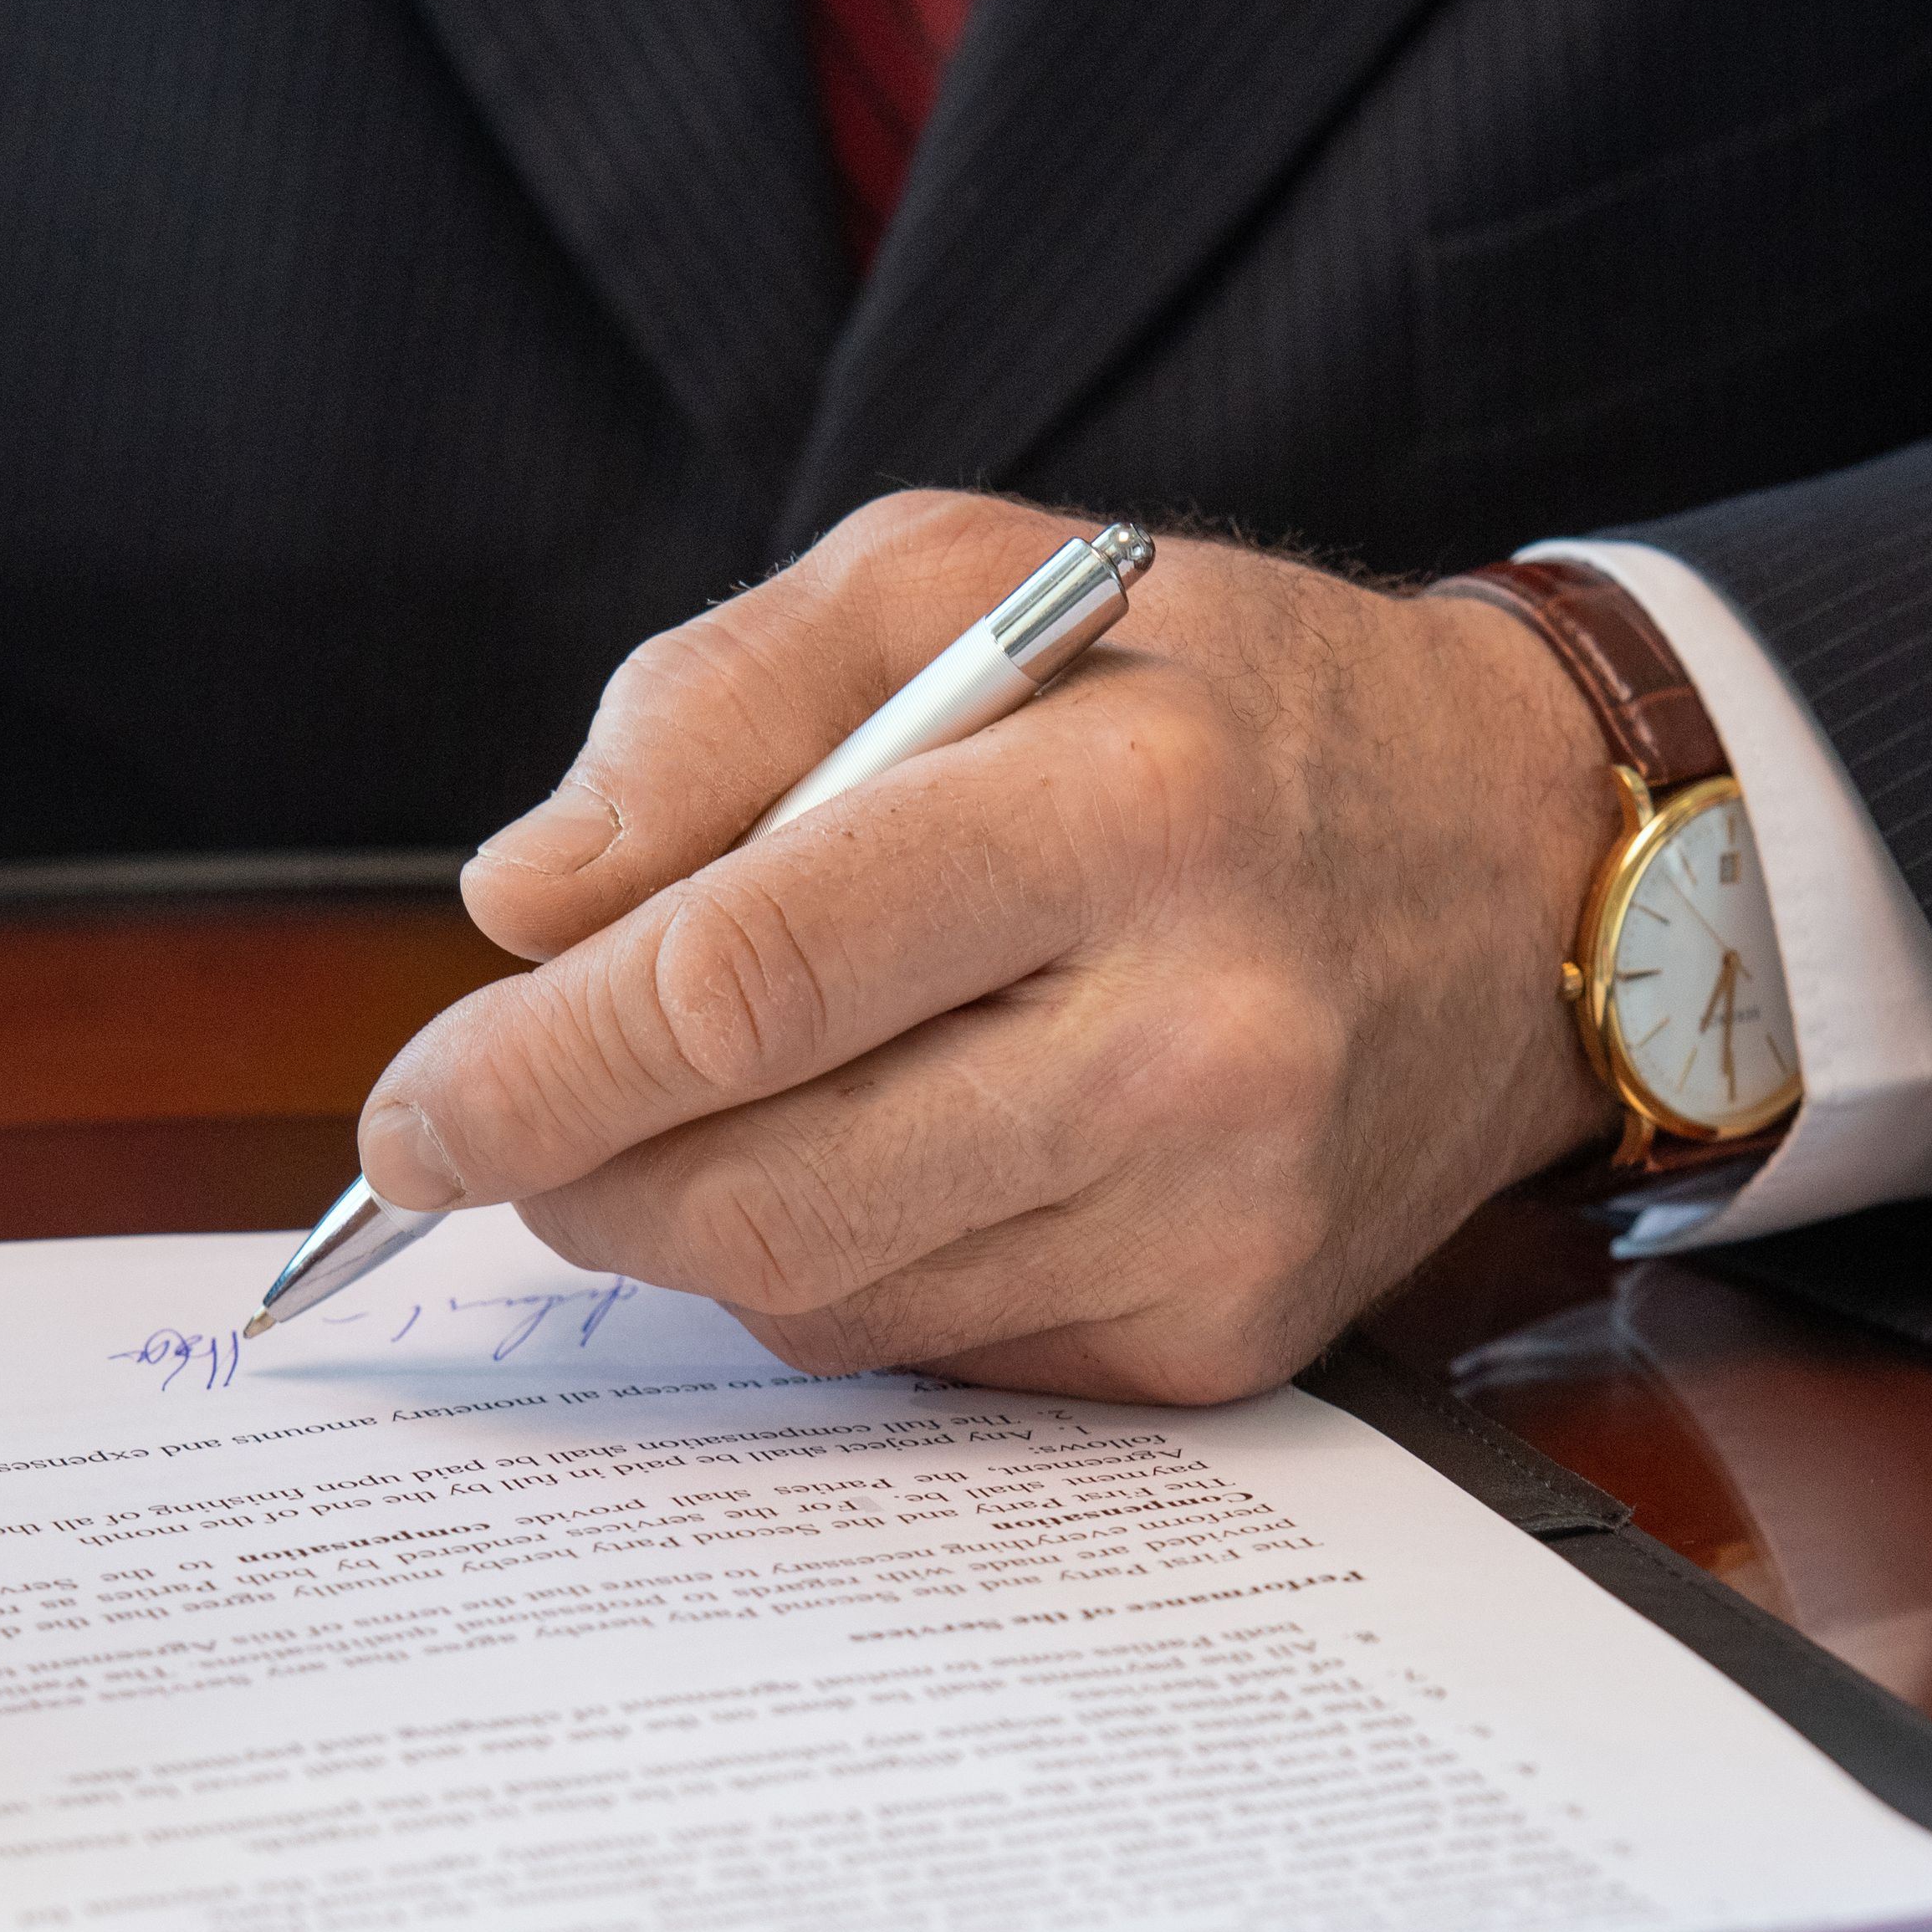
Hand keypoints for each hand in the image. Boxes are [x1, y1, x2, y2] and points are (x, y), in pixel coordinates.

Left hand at [373, 491, 1622, 1403]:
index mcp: (1126, 811)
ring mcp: (1221, 1218)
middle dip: (576, 1176)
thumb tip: (523, 901)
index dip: (537, 1065)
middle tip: (494, 1128)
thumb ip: (723, 703)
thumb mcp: (973, 582)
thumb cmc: (1213, 701)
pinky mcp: (1226, 1339)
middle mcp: (1197, 1039)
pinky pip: (928, 1350)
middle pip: (765, 1189)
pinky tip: (895, 1149)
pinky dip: (842, 1266)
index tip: (409, 1111)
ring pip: (824, 1291)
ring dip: (697, 1219)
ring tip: (712, 1101)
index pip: (749, 983)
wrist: (1522, 865)